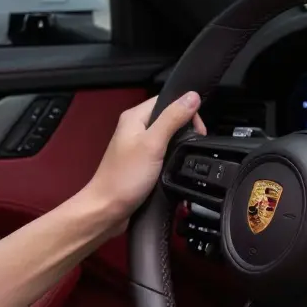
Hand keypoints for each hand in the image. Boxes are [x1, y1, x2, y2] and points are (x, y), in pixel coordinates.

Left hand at [83, 92, 205, 229]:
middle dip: (186, 129)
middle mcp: (136, 128)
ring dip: (180, 145)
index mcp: (135, 117)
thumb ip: (173, 118)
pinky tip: (177, 167)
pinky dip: (173, 158)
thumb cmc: (125, 178)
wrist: (107, 210)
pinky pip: (163, 153)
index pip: (167, 100)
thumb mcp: (153, 144)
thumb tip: (193, 96)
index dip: (187, 110)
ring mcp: (139, 147)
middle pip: (169, 118)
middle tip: (193, 146)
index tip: (198, 130)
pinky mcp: (143, 163)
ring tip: (186, 158)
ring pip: (168, 137)